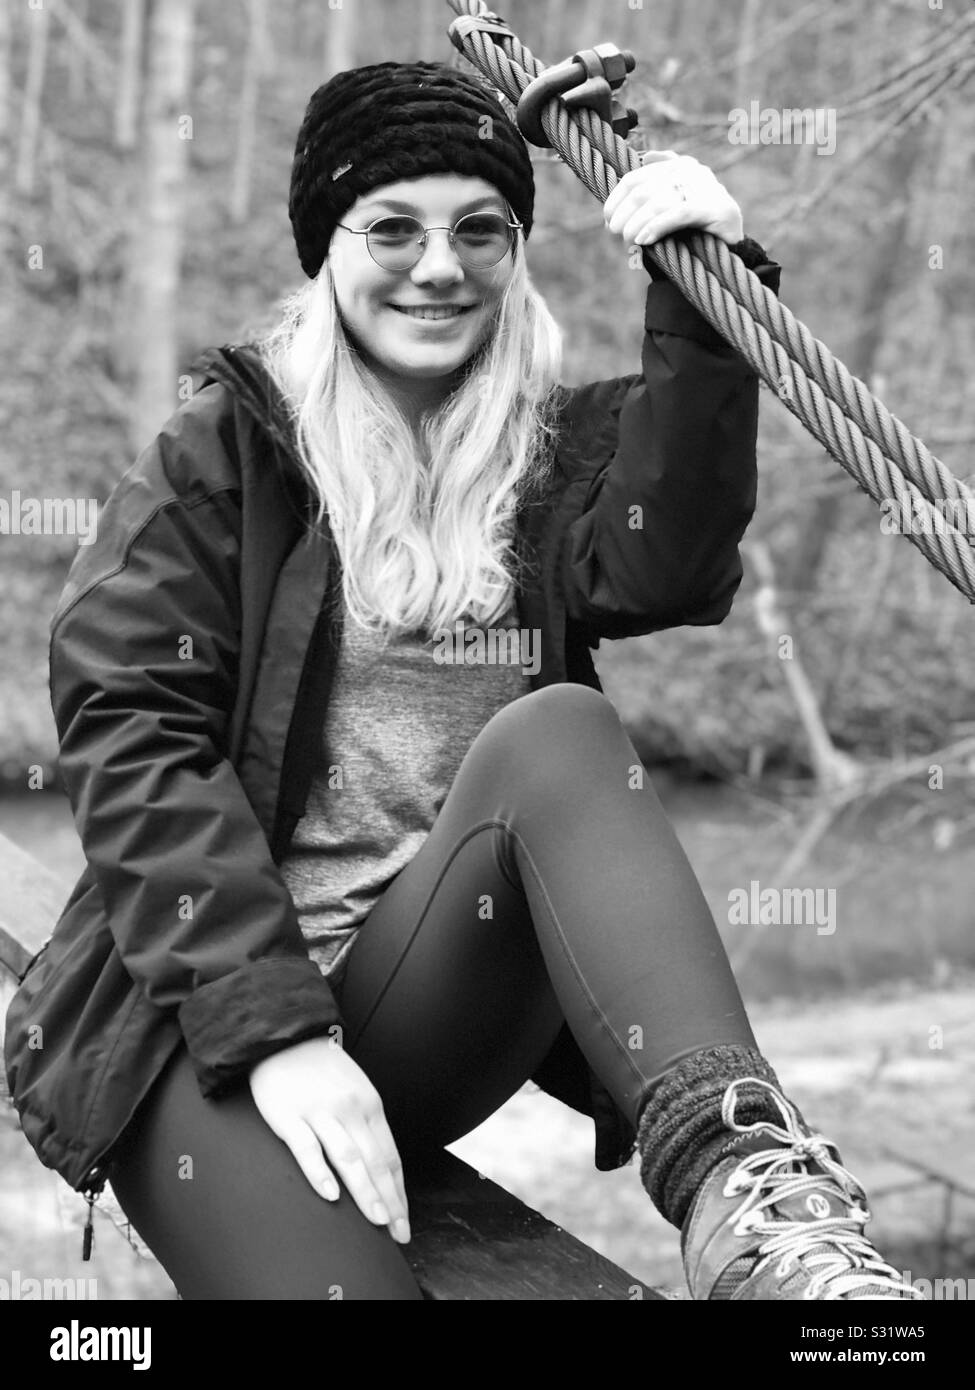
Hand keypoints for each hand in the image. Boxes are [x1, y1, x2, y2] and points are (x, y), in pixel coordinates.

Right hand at [249, 1036, 410, 1243]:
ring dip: (365, 1192)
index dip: (399, 1192)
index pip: (390, 1157)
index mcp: (369, 1105)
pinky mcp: (288, 1116)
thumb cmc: (320, 1070)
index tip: (404, 1222)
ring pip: (348, 1158)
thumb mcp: (355, 1090)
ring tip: (377, 1222)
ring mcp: (319, 1112)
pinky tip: (331, 1195)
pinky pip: (307, 1148)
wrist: (284, 1036)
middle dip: (389, 1201)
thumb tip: (382, 1167)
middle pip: (375, 1162)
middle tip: (398, 1233)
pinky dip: (320, 1173)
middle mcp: (350, 1110)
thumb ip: (367, 1125)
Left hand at [603, 150, 743, 249]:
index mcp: (678, 166)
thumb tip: (626, 188)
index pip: (636, 177)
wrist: (733, 244)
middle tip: (615, 231)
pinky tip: (643, 240)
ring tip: (627, 239)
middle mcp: (690, 171)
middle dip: (624, 212)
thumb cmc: (697, 227)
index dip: (617, 197)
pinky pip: (678, 214)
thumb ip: (653, 192)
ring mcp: (704, 188)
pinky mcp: (714, 208)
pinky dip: (657, 227)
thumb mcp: (672, 204)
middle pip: (644, 189)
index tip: (607, 218)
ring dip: (637, 223)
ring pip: (658, 202)